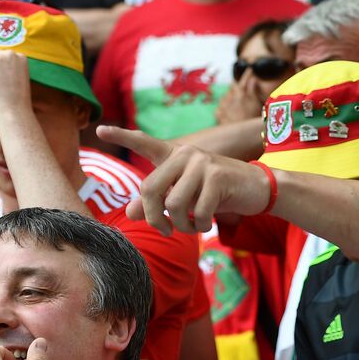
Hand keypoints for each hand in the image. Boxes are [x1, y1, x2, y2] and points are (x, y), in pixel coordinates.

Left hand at [97, 126, 272, 234]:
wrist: (258, 188)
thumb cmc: (219, 193)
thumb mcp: (187, 197)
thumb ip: (158, 202)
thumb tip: (130, 212)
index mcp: (175, 156)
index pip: (145, 143)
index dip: (122, 136)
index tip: (100, 129)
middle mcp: (185, 154)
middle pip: (150, 189)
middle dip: (155, 217)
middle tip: (166, 230)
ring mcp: (202, 163)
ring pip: (174, 204)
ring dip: (181, 225)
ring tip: (192, 227)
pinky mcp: (217, 177)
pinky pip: (197, 211)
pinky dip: (200, 225)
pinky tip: (207, 224)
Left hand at [215, 75, 265, 125]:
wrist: (240, 136)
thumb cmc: (250, 121)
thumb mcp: (256, 104)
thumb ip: (253, 90)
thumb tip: (253, 80)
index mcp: (241, 94)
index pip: (244, 79)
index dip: (247, 74)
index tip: (249, 70)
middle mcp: (230, 97)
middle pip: (233, 86)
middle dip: (237, 86)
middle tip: (243, 88)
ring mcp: (223, 105)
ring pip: (226, 95)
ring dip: (231, 96)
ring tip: (237, 103)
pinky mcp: (218, 114)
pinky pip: (220, 106)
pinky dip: (225, 106)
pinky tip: (229, 110)